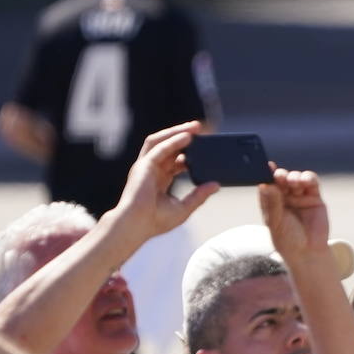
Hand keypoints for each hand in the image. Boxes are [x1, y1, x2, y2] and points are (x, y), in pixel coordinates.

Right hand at [112, 122, 217, 240]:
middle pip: (168, 146)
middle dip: (184, 136)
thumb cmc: (155, 221)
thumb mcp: (184, 208)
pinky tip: (187, 137)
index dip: (188, 152)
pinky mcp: (143, 166)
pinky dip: (173, 141)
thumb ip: (199, 195)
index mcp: (159, 180)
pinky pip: (160, 148)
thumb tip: (215, 185)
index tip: (204, 148)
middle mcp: (152, 170)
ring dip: (177, 132)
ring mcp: (146, 166)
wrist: (137, 226)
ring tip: (194, 127)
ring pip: (161, 141)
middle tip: (202, 130)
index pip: (175, 160)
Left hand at [258, 166, 331, 261]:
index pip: (267, 184)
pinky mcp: (314, 197)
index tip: (267, 167)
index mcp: (271, 202)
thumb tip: (265, 185)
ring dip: (294, 176)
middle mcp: (284, 197)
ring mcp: (300, 196)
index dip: (266, 174)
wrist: (308, 252)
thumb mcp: (276, 222)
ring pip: (296, 178)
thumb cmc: (288, 240)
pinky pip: (312, 182)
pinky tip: (305, 181)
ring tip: (293, 182)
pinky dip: (308, 178)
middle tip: (280, 177)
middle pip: (281, 179)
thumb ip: (272, 203)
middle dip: (281, 175)